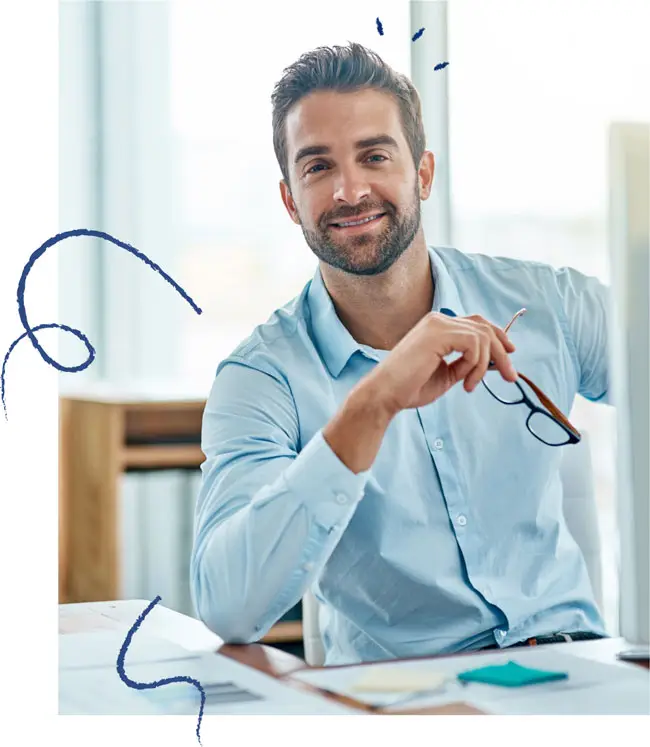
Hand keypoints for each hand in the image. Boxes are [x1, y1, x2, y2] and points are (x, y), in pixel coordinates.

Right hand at [364, 311, 517, 416]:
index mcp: (438, 326)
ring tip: (471, 385)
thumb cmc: (410, 388)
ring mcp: (437, 324)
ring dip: (486, 365)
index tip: (510, 354)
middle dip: (502, 352)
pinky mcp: (438, 334)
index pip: (476, 323)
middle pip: (484, 326)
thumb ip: (466, 364)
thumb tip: (492, 362)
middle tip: (511, 376)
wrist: (385, 395)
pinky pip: (474, 344)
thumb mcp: (447, 374)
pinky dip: (476, 365)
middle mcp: (438, 320)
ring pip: (483, 336)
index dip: (497, 336)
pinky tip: (464, 381)